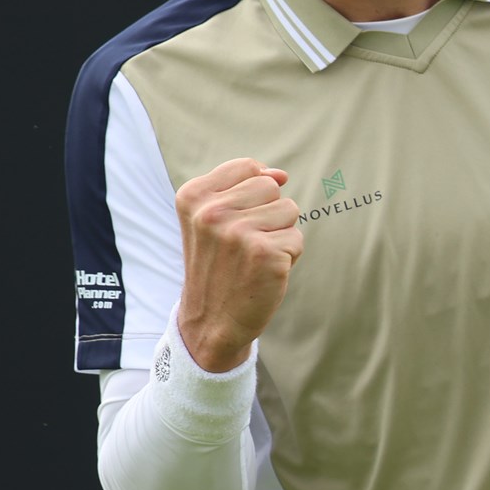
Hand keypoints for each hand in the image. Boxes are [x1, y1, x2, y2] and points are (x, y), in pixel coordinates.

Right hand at [174, 157, 302, 371]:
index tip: (235, 221)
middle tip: (245, 245)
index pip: (248, 167)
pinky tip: (264, 273)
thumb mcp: (210, 220)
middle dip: (268, 214)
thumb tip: (280, 174)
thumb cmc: (218, 266)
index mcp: (193, 196)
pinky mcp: (265, 253)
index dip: (253, 194)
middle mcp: (212, 212)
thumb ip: (241, 187)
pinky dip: (288, 257)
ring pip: (289, 210)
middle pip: (271, 187)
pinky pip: (297, 239)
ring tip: (254, 257)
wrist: (211, 322)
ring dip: (280, 234)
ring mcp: (238, 232)